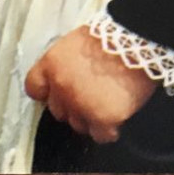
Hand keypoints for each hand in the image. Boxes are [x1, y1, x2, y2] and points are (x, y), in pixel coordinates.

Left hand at [24, 26, 158, 142]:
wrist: (139, 40)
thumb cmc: (112, 38)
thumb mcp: (76, 43)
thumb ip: (63, 65)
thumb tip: (63, 82)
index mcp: (52, 64)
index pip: (34, 88)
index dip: (47, 92)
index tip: (58, 93)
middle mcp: (61, 87)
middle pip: (58, 111)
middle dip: (73, 105)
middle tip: (93, 93)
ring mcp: (81, 104)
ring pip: (79, 125)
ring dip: (91, 118)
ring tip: (109, 100)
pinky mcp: (103, 118)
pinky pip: (102, 135)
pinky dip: (110, 129)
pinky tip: (118, 114)